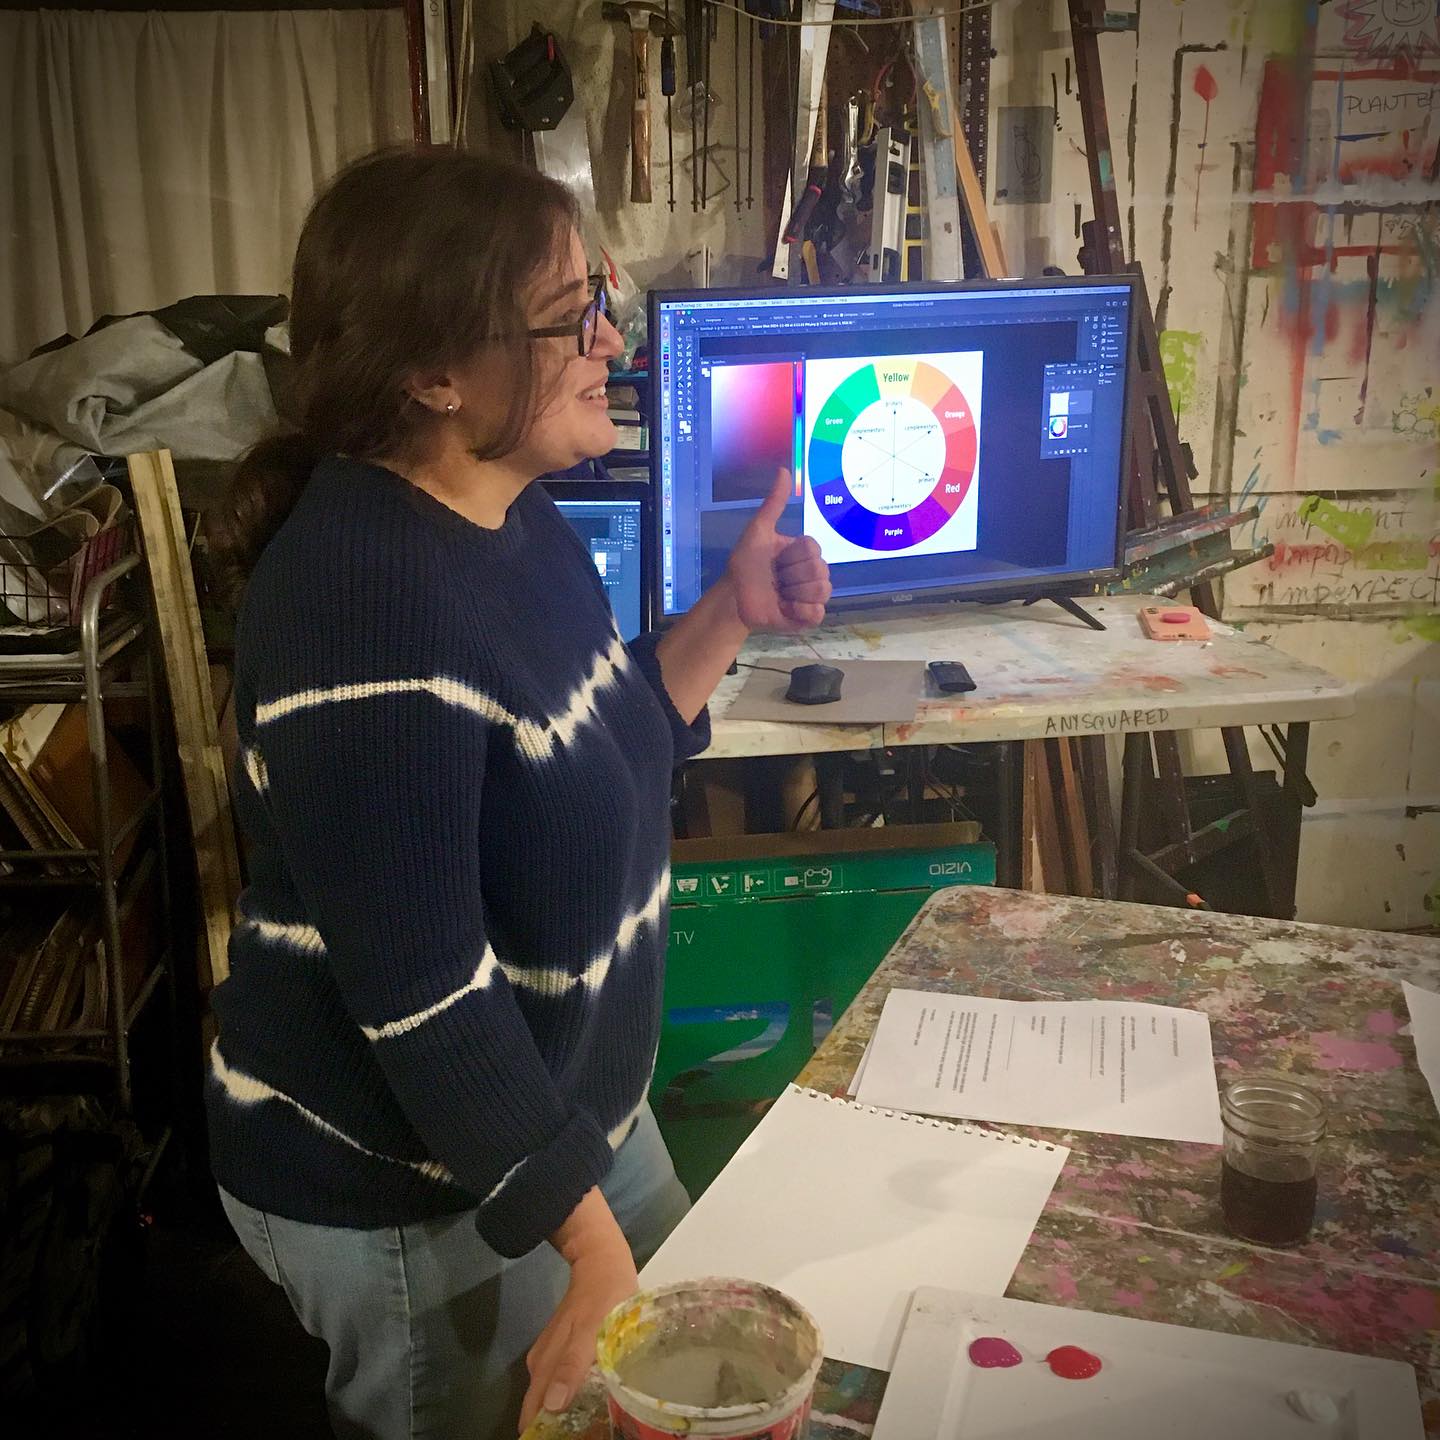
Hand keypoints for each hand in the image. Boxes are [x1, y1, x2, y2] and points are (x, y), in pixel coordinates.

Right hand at [518, 1194, 637, 1432]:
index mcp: (546, 1366)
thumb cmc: (604, 1298)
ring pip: (548, 1396)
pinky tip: (585, 1404)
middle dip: (551, 1429)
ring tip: (585, 1428)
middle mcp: (541, 1365)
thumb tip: (552, 1406)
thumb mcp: (592, 1333)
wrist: (600, 1260)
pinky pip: (557, 1382)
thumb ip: (571, 1367)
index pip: (533, 1414)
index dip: (541, 1434)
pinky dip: (566, 1398)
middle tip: (581, 1436)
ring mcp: (549, 1356)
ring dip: (560, 1415)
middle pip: (538, 1409)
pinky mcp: (560, 1348)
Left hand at [726, 469, 831, 631]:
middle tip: (775, 579)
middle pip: (819, 570)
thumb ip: (773, 504)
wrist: (734, 597)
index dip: (791, 556)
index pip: (813, 549)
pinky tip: (785, 608)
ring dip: (793, 592)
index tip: (775, 560)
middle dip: (790, 575)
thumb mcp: (758, 531)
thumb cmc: (745, 564)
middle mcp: (812, 572)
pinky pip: (818, 612)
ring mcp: (812, 595)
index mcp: (803, 552)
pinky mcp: (808, 617)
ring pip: (821, 590)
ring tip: (779, 594)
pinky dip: (799, 610)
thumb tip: (784, 470)